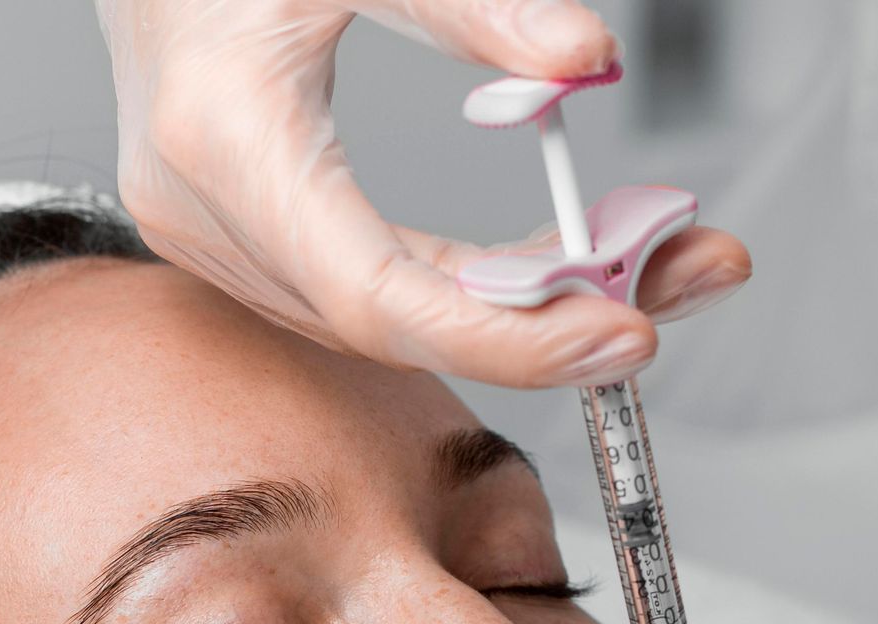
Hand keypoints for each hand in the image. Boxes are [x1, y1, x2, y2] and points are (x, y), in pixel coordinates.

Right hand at [98, 0, 751, 386]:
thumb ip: (474, 4)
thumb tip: (585, 62)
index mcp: (224, 139)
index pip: (381, 299)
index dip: (507, 336)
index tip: (621, 333)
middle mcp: (203, 210)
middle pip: (394, 325)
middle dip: (541, 321)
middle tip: (674, 288)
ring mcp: (209, 234)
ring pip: (381, 323)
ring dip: (511, 310)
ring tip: (631, 268)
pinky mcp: (228, 234)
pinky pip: (359, 292)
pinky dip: (457, 288)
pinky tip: (538, 270)